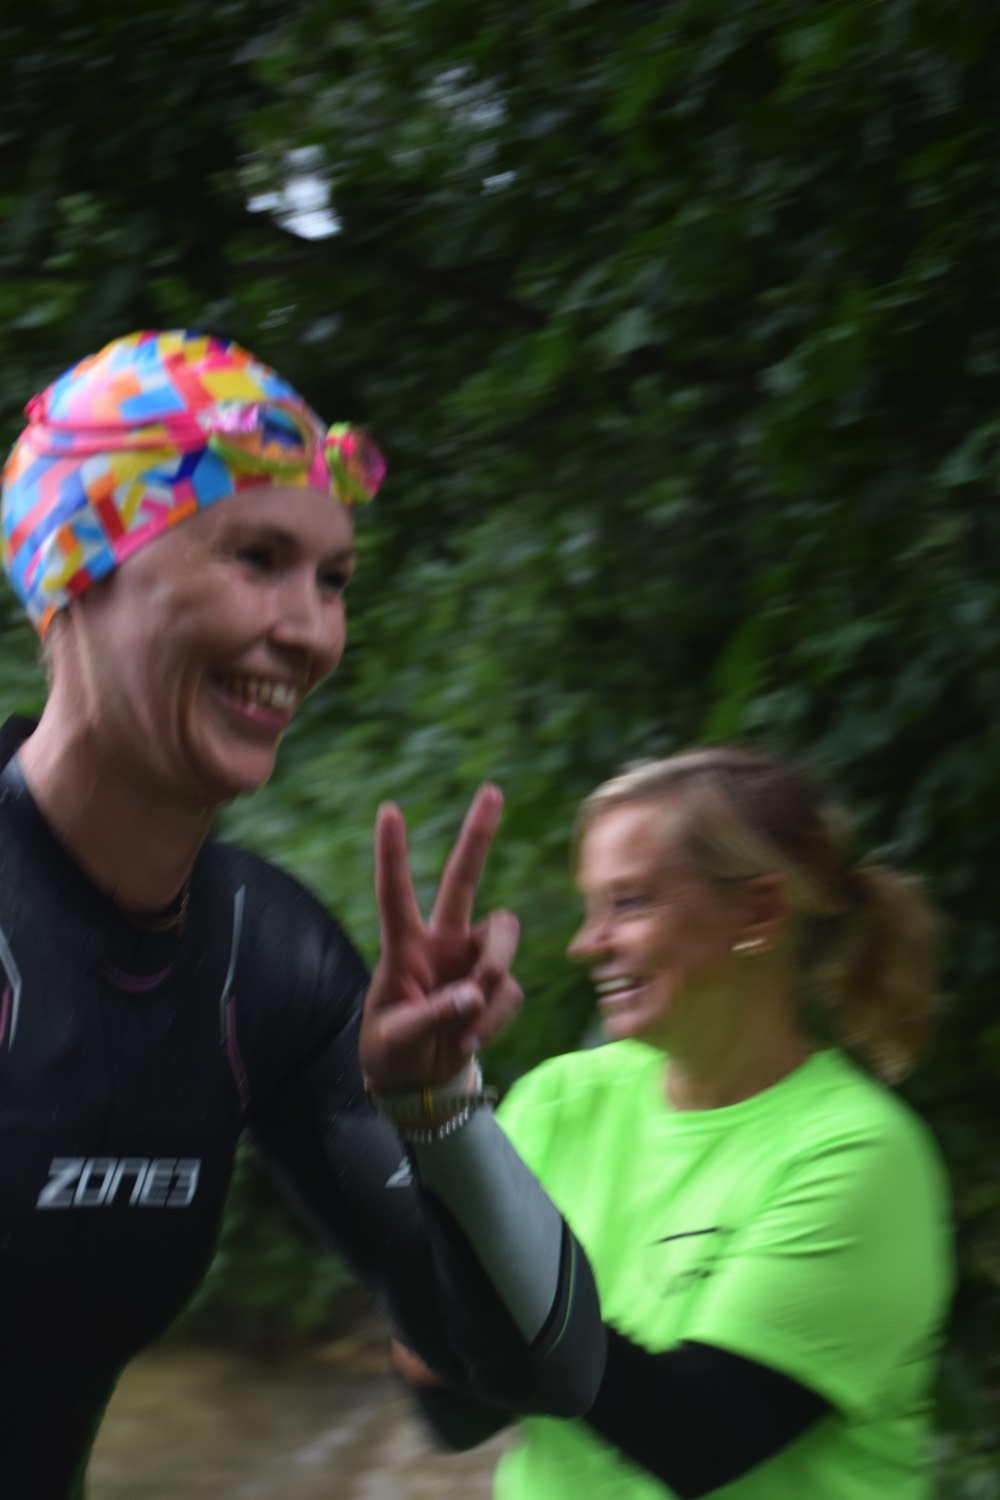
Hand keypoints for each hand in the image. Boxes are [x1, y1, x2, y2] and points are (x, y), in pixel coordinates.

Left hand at [359, 784, 522, 1091]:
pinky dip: (491, 1021)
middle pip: (462, 880)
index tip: (388, 810)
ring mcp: (472, 961)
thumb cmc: (391, 1052)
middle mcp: (441, 942)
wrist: (419, 1083)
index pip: (395, 893)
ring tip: (467, 1021)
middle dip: (478, 835)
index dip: (392, 854)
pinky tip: (466, 1043)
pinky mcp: (496, 988)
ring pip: (503, 939)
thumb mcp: (394, 1039)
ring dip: (493, 974)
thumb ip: (432, 1014)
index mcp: (403, 946)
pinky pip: (508, 992)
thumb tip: (474, 993)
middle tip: (491, 790)